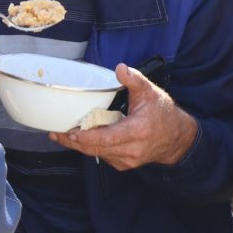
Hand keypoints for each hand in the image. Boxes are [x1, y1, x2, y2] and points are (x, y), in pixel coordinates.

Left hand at [50, 64, 199, 170]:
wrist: (177, 138)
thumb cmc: (163, 114)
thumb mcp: (150, 92)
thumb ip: (134, 80)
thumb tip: (120, 68)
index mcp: (137, 131)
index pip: (106, 138)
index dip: (86, 137)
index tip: (69, 132)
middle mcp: (131, 149)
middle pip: (96, 149)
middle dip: (74, 142)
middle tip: (56, 133)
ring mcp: (128, 160)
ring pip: (97, 154)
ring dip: (79, 146)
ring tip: (62, 135)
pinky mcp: (124, 164)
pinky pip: (103, 156)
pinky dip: (91, 148)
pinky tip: (80, 139)